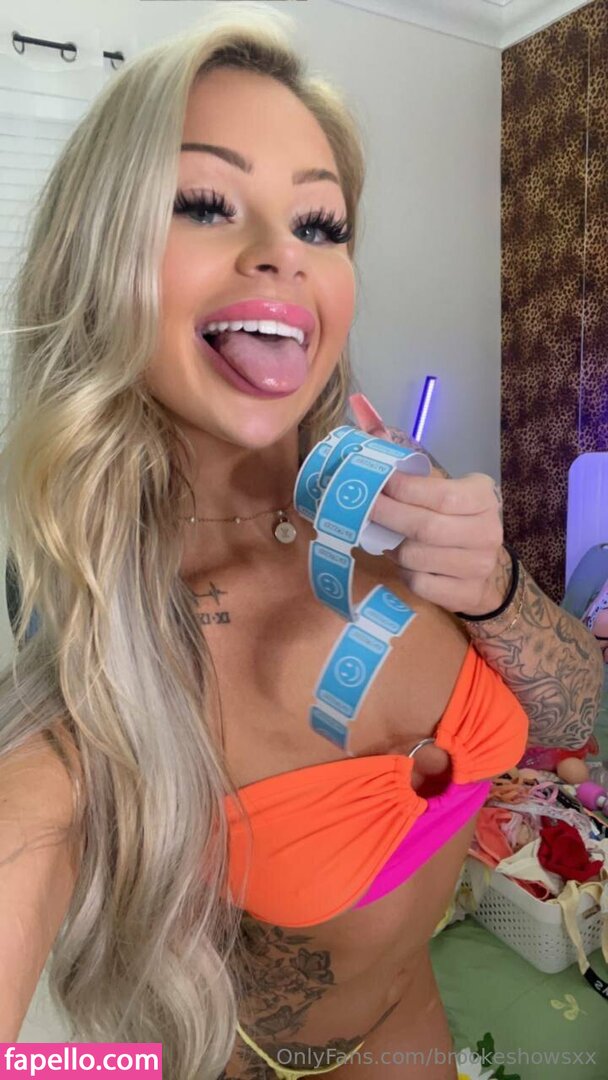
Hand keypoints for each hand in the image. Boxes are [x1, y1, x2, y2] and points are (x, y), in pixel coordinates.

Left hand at [349, 393, 508, 615]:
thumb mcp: (444, 489)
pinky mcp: (465, 594)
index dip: (403, 489)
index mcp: (483, 497)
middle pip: (425, 527)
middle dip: (387, 517)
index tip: (376, 482)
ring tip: (389, 540)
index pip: (440, 494)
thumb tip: (370, 426)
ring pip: (418, 558)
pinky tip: (408, 564)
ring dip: (394, 549)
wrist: (487, 570)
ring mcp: (478, 565)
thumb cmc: (456, 520)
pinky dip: (406, 574)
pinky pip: (420, 583)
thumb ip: (411, 465)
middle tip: (362, 509)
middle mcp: (487, 531)